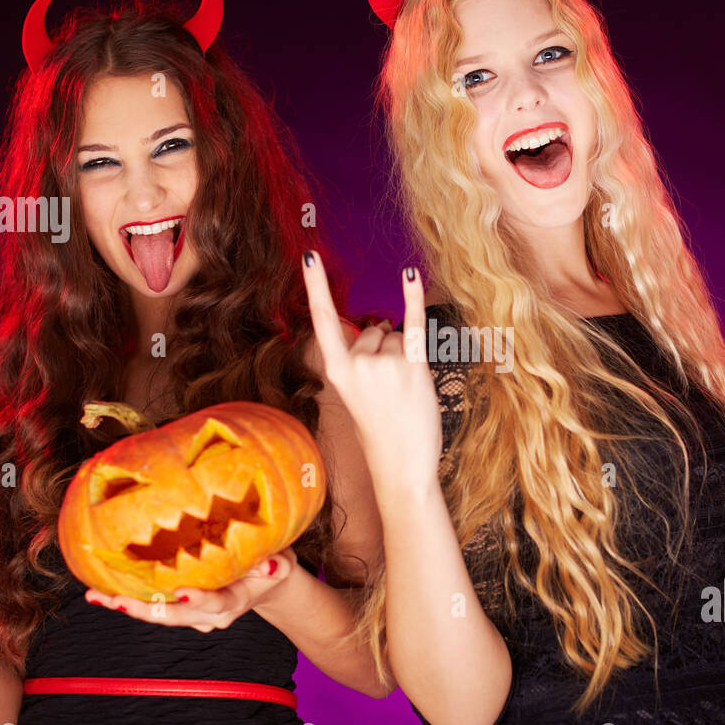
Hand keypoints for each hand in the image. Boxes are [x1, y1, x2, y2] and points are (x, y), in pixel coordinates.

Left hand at [85, 547, 299, 631]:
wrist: (265, 580)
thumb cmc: (274, 565)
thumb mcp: (285, 563)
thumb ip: (279, 565)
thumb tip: (270, 564)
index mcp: (233, 603)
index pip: (215, 604)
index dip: (198, 600)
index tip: (182, 591)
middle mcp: (208, 615)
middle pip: (175, 616)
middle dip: (146, 610)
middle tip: (118, 601)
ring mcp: (193, 614)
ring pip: (157, 614)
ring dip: (127, 607)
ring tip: (96, 596)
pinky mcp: (180, 606)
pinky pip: (152, 605)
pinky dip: (128, 599)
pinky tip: (100, 590)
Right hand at [300, 251, 440, 487]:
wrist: (400, 468)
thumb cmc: (380, 431)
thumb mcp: (356, 395)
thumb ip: (361, 360)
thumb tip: (380, 325)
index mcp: (337, 371)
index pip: (323, 321)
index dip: (316, 287)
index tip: (310, 257)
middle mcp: (358, 364)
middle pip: (375, 331)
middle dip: (385, 350)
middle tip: (389, 389)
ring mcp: (385, 365)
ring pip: (398, 337)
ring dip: (405, 357)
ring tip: (404, 392)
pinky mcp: (414, 368)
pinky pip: (414, 327)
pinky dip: (414, 300)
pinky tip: (411, 277)